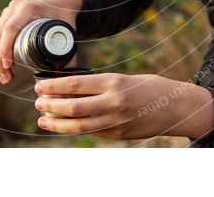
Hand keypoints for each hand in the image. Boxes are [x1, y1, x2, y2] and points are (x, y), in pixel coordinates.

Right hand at [0, 0, 82, 83]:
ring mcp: (7, 12)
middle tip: (5, 78)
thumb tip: (63, 78)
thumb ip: (69, 53)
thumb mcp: (68, 30)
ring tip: (0, 77)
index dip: (6, 48)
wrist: (60, 0)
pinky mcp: (3, 19)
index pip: (10, 28)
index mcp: (28, 8)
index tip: (8, 66)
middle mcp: (14, 8)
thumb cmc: (65, 16)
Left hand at [33, 72, 213, 139]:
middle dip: (50, 106)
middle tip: (37, 103)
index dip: (53, 87)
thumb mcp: (124, 78)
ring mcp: (116, 121)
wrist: (176, 106)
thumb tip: (70, 89)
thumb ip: (100, 85)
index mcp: (114, 82)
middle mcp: (113, 102)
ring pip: (78, 126)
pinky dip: (74, 130)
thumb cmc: (149, 87)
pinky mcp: (119, 134)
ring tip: (43, 120)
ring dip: (57, 123)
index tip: (39, 86)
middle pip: (72, 107)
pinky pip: (92, 132)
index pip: (75, 85)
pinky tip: (63, 126)